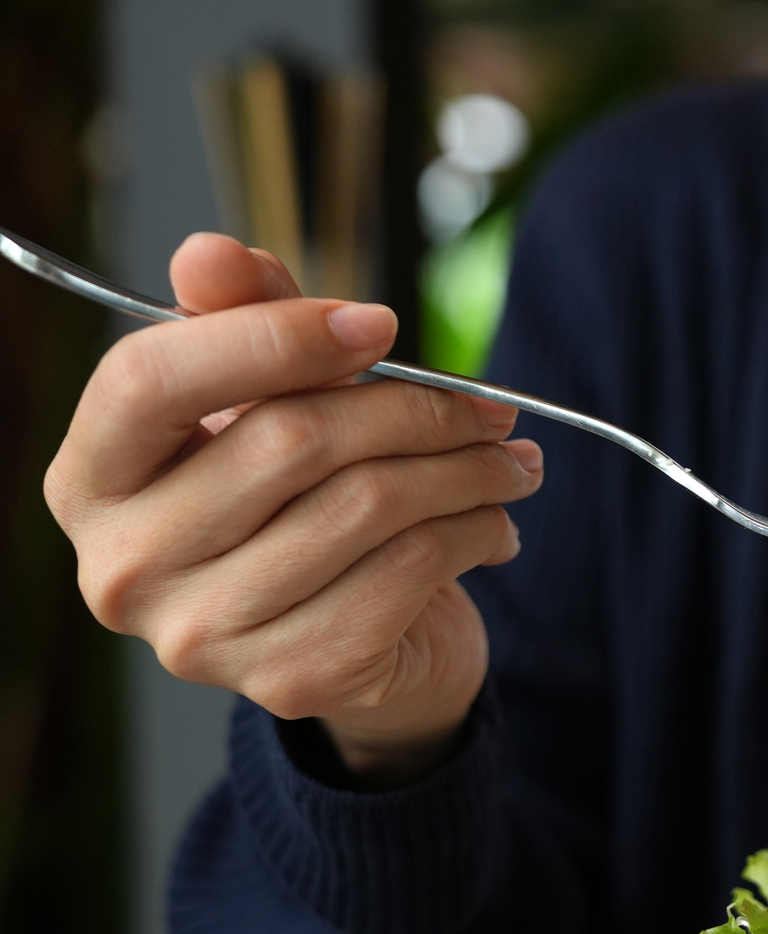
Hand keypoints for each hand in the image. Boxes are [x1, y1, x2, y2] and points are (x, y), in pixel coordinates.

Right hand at [44, 233, 540, 785]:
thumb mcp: (267, 404)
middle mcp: (125, 566)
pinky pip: (408, 568)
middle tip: (492, 407)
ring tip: (511, 459)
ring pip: (365, 504)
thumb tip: (210, 254)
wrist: (368, 654)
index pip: (149, 379)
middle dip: (413, 408)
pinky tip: (497, 523)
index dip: (272, 336)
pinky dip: (475, 532)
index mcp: (91, 479)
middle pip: (287, 440)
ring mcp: (203, 634)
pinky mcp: (294, 679)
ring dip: (466, 470)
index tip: (381, 324)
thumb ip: (242, 321)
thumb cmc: (303, 509)